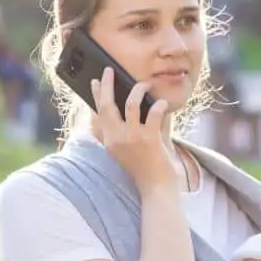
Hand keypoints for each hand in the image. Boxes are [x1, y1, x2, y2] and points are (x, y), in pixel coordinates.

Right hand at [91, 67, 175, 196]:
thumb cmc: (148, 170)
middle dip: (107, 85)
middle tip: (109, 70)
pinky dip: (160, 105)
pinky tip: (164, 103)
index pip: (98, 114)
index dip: (96, 96)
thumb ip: (143, 126)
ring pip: (131, 104)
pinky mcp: (149, 139)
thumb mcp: (136, 148)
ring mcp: (132, 138)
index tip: (95, 82)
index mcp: (111, 141)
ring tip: (146, 84)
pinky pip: (155, 113)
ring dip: (139, 90)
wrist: (157, 190)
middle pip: (107, 105)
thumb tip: (152, 105)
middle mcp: (117, 138)